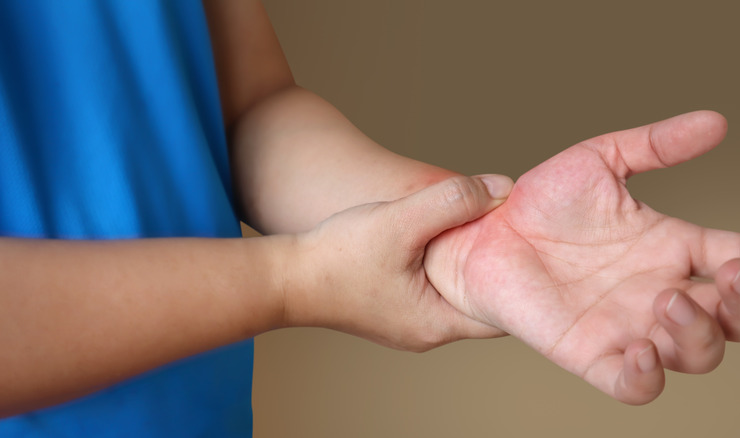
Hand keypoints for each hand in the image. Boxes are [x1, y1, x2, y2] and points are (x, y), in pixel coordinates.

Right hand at [283, 174, 512, 350]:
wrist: (284, 277)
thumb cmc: (336, 256)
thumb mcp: (399, 221)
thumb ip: (452, 201)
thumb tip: (502, 188)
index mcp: (437, 323)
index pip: (503, 313)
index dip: (518, 278)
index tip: (525, 244)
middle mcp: (426, 332)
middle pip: (479, 302)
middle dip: (493, 267)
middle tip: (504, 230)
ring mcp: (406, 323)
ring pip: (453, 294)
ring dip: (463, 264)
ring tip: (473, 227)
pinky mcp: (390, 308)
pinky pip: (429, 289)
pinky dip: (438, 265)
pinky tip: (434, 237)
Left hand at [425, 111, 739, 403]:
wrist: (483, 232)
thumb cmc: (539, 201)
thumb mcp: (599, 160)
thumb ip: (655, 144)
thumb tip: (715, 121)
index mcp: (670, 247)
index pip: (737, 263)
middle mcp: (657, 291)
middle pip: (730, 319)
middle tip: (727, 277)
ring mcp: (626, 326)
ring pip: (694, 355)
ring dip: (698, 335)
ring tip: (667, 299)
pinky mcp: (587, 353)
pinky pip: (633, 386)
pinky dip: (648, 379)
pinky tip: (642, 350)